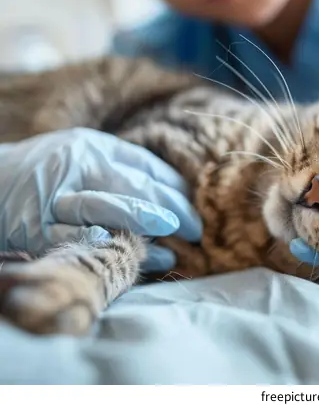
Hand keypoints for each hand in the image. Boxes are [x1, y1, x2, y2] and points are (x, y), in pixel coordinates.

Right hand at [0, 128, 202, 272]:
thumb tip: (173, 191)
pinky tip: (132, 260)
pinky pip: (78, 239)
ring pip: (110, 209)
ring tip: (175, 249)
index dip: (176, 188)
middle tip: (197, 230)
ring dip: (147, 230)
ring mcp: (55, 194)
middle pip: (137, 186)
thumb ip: (122, 167)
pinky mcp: (34, 226)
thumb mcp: (82, 156)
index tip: (196, 206)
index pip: (146, 165)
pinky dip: (106, 249)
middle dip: (174, 210)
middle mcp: (77, 165)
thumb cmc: (45, 172)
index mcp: (93, 146)